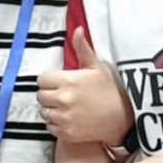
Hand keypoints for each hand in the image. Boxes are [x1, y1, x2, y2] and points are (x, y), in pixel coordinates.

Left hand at [38, 28, 134, 145]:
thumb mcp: (96, 67)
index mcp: (69, 80)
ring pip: (43, 111)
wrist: (122, 118)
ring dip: (51, 109)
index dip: (49, 80)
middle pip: (40, 95)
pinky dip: (55, 123)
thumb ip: (82, 48)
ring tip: (65, 107)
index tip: (59, 83)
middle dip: (49, 94)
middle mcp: (63, 99)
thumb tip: (77, 29)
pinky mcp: (66, 133)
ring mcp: (64, 118)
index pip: (42, 79)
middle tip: (62, 95)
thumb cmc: (109, 90)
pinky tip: (68, 118)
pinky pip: (49, 126)